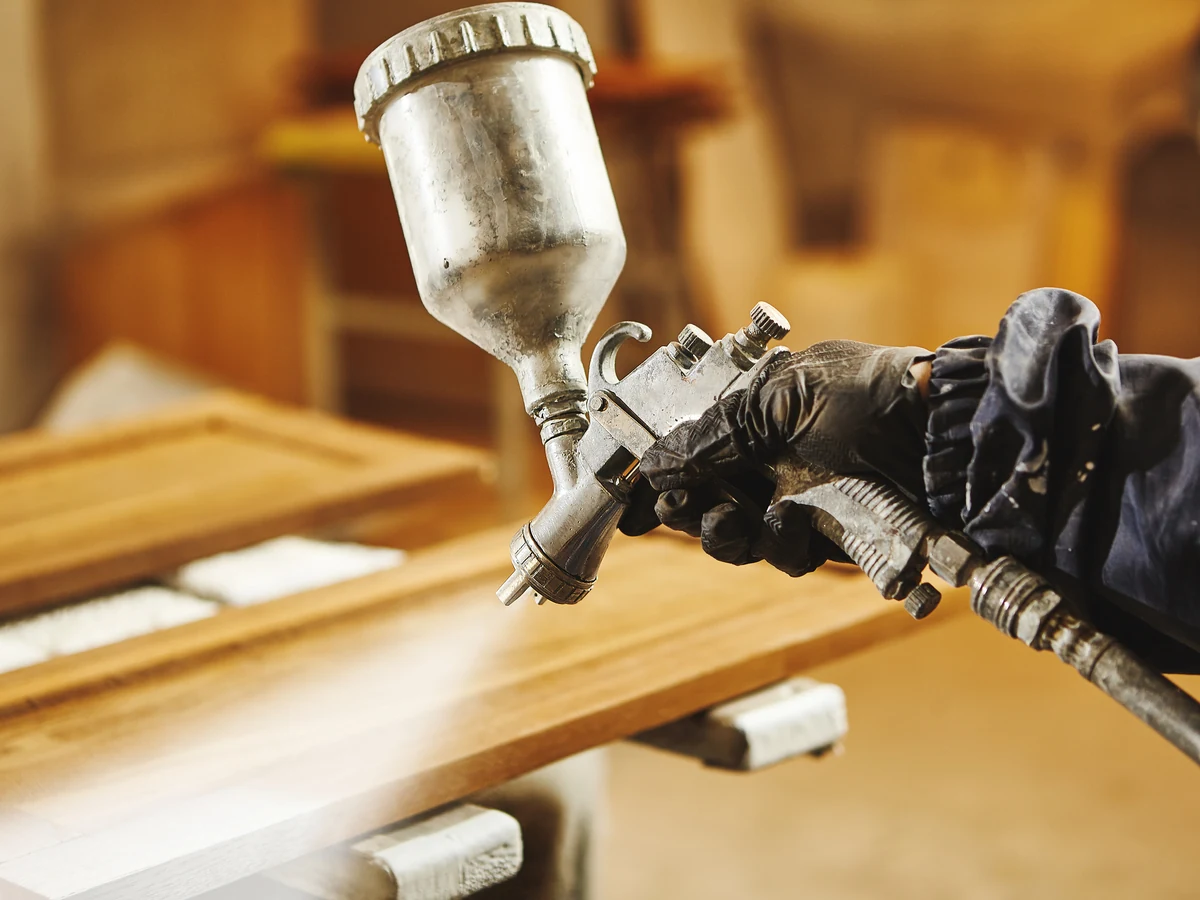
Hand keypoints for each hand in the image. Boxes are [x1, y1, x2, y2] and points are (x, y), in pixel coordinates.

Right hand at [619, 339, 932, 574]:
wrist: (947, 439)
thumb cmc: (870, 398)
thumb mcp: (782, 402)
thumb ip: (714, 435)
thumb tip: (654, 464)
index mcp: (759, 414)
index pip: (693, 448)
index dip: (660, 476)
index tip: (631, 501)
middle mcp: (775, 458)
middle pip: (706, 499)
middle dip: (685, 510)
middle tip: (678, 510)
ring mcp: (801, 499)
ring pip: (738, 536)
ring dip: (723, 534)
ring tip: (727, 521)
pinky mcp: (830, 536)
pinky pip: (783, 555)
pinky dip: (777, 545)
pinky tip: (787, 526)